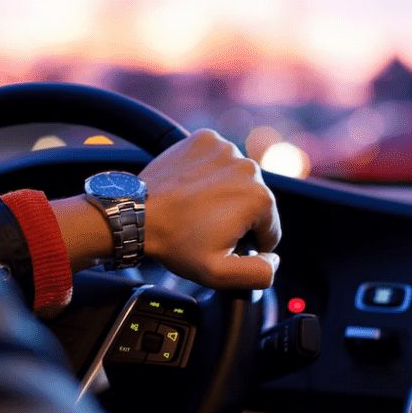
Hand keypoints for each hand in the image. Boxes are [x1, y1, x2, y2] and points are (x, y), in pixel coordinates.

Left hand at [140, 129, 280, 289]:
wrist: (137, 214)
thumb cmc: (175, 242)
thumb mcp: (220, 273)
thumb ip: (259, 273)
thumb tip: (274, 259)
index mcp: (259, 198)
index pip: (270, 229)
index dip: (248, 243)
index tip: (221, 242)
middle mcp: (248, 167)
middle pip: (255, 202)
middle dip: (236, 217)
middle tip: (205, 227)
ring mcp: (226, 149)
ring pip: (237, 180)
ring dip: (224, 193)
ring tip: (197, 208)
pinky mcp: (205, 139)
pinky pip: (218, 160)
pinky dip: (210, 172)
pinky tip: (192, 188)